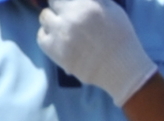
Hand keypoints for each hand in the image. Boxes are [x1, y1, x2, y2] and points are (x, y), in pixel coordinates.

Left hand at [33, 0, 162, 103]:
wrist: (122, 70)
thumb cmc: (121, 38)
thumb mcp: (113, 9)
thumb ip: (95, 0)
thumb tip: (82, 0)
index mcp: (84, 4)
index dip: (66, 2)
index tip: (69, 6)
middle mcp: (70, 17)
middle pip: (53, 3)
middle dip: (60, 8)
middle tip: (69, 17)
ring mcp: (60, 34)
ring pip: (44, 17)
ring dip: (52, 20)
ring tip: (62, 28)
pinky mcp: (55, 51)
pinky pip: (40, 36)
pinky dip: (47, 35)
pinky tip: (57, 39)